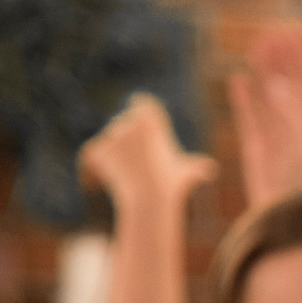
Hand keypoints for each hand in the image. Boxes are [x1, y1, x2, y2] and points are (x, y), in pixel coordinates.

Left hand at [78, 93, 215, 210]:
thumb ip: (197, 166)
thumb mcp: (187, 172)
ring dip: (113, 155)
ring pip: (108, 142)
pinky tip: (103, 180)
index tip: (139, 119)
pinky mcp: (96, 149)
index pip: (140, 102)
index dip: (139, 110)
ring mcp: (111, 135)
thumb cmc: (171, 184)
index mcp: (150, 117)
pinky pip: (92, 154)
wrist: (150, 200)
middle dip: (126, 142)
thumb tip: (210, 170)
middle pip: (122, 125)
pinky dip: (94, 166)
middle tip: (138, 163)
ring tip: (127, 173)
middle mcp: (129, 121)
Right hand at [230, 24, 301, 208]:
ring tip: (255, 46)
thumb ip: (289, 114)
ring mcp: (277, 137)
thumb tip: (274, 83)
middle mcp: (298, 127)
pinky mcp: (257, 149)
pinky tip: (238, 79)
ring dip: (263, 71)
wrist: (288, 218)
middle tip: (271, 30)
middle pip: (290, 83)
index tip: (293, 30)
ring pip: (269, 96)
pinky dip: (244, 99)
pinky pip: (250, 118)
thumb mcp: (300, 145)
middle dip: (282, 57)